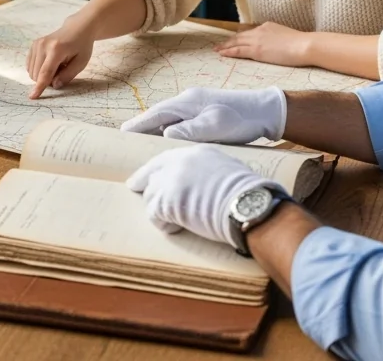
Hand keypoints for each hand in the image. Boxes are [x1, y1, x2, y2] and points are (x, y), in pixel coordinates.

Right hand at [26, 22, 94, 98]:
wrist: (76, 29)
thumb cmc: (81, 46)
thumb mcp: (81, 63)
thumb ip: (67, 75)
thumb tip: (54, 85)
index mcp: (56, 49)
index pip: (45, 72)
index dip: (39, 86)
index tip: (32, 97)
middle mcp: (43, 46)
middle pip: (37, 74)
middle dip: (47, 80)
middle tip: (62, 72)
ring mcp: (36, 44)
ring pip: (32, 71)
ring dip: (42, 75)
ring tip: (57, 65)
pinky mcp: (33, 45)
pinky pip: (30, 65)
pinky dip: (38, 69)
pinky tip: (49, 63)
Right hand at [121, 87, 285, 143]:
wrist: (266, 111)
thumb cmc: (242, 119)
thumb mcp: (215, 126)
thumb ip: (189, 130)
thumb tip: (165, 134)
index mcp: (187, 101)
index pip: (155, 114)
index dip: (138, 124)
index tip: (121, 133)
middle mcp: (188, 101)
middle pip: (158, 115)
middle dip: (142, 127)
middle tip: (125, 141)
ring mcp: (196, 106)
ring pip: (168, 119)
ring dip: (154, 130)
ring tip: (141, 144)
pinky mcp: (204, 113)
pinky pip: (179, 122)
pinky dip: (168, 131)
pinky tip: (167, 142)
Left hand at [126, 145, 278, 243]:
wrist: (249, 205)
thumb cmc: (249, 194)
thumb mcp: (228, 170)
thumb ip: (209, 171)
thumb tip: (205, 182)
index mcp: (196, 153)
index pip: (166, 159)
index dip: (154, 169)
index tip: (144, 176)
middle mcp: (180, 162)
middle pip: (153, 174)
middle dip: (144, 183)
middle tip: (134, 188)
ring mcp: (171, 181)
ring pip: (151, 196)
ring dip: (161, 210)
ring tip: (177, 220)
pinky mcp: (167, 201)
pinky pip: (154, 215)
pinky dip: (164, 225)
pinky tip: (178, 228)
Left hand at [213, 22, 310, 66]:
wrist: (304, 45)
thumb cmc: (302, 44)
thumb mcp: (287, 36)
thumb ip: (278, 38)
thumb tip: (278, 44)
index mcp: (268, 26)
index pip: (250, 32)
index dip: (241, 36)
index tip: (235, 39)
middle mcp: (260, 30)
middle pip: (240, 36)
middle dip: (229, 40)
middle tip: (220, 44)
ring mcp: (257, 40)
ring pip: (236, 42)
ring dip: (226, 46)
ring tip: (217, 49)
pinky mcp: (256, 50)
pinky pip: (238, 51)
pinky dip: (229, 52)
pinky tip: (222, 54)